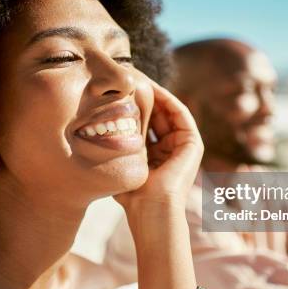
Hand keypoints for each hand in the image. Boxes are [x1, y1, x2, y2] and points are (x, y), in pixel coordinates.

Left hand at [114, 79, 203, 211]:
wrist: (152, 210)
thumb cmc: (132, 195)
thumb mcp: (121, 163)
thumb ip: (116, 146)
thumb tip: (93, 128)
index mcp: (156, 155)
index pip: (144, 123)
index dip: (131, 106)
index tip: (115, 91)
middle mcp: (172, 148)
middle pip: (157, 114)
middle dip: (142, 96)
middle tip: (127, 78)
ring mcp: (184, 145)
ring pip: (167, 111)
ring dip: (154, 94)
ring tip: (138, 79)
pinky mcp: (193, 143)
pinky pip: (180, 113)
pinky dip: (166, 99)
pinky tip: (150, 89)